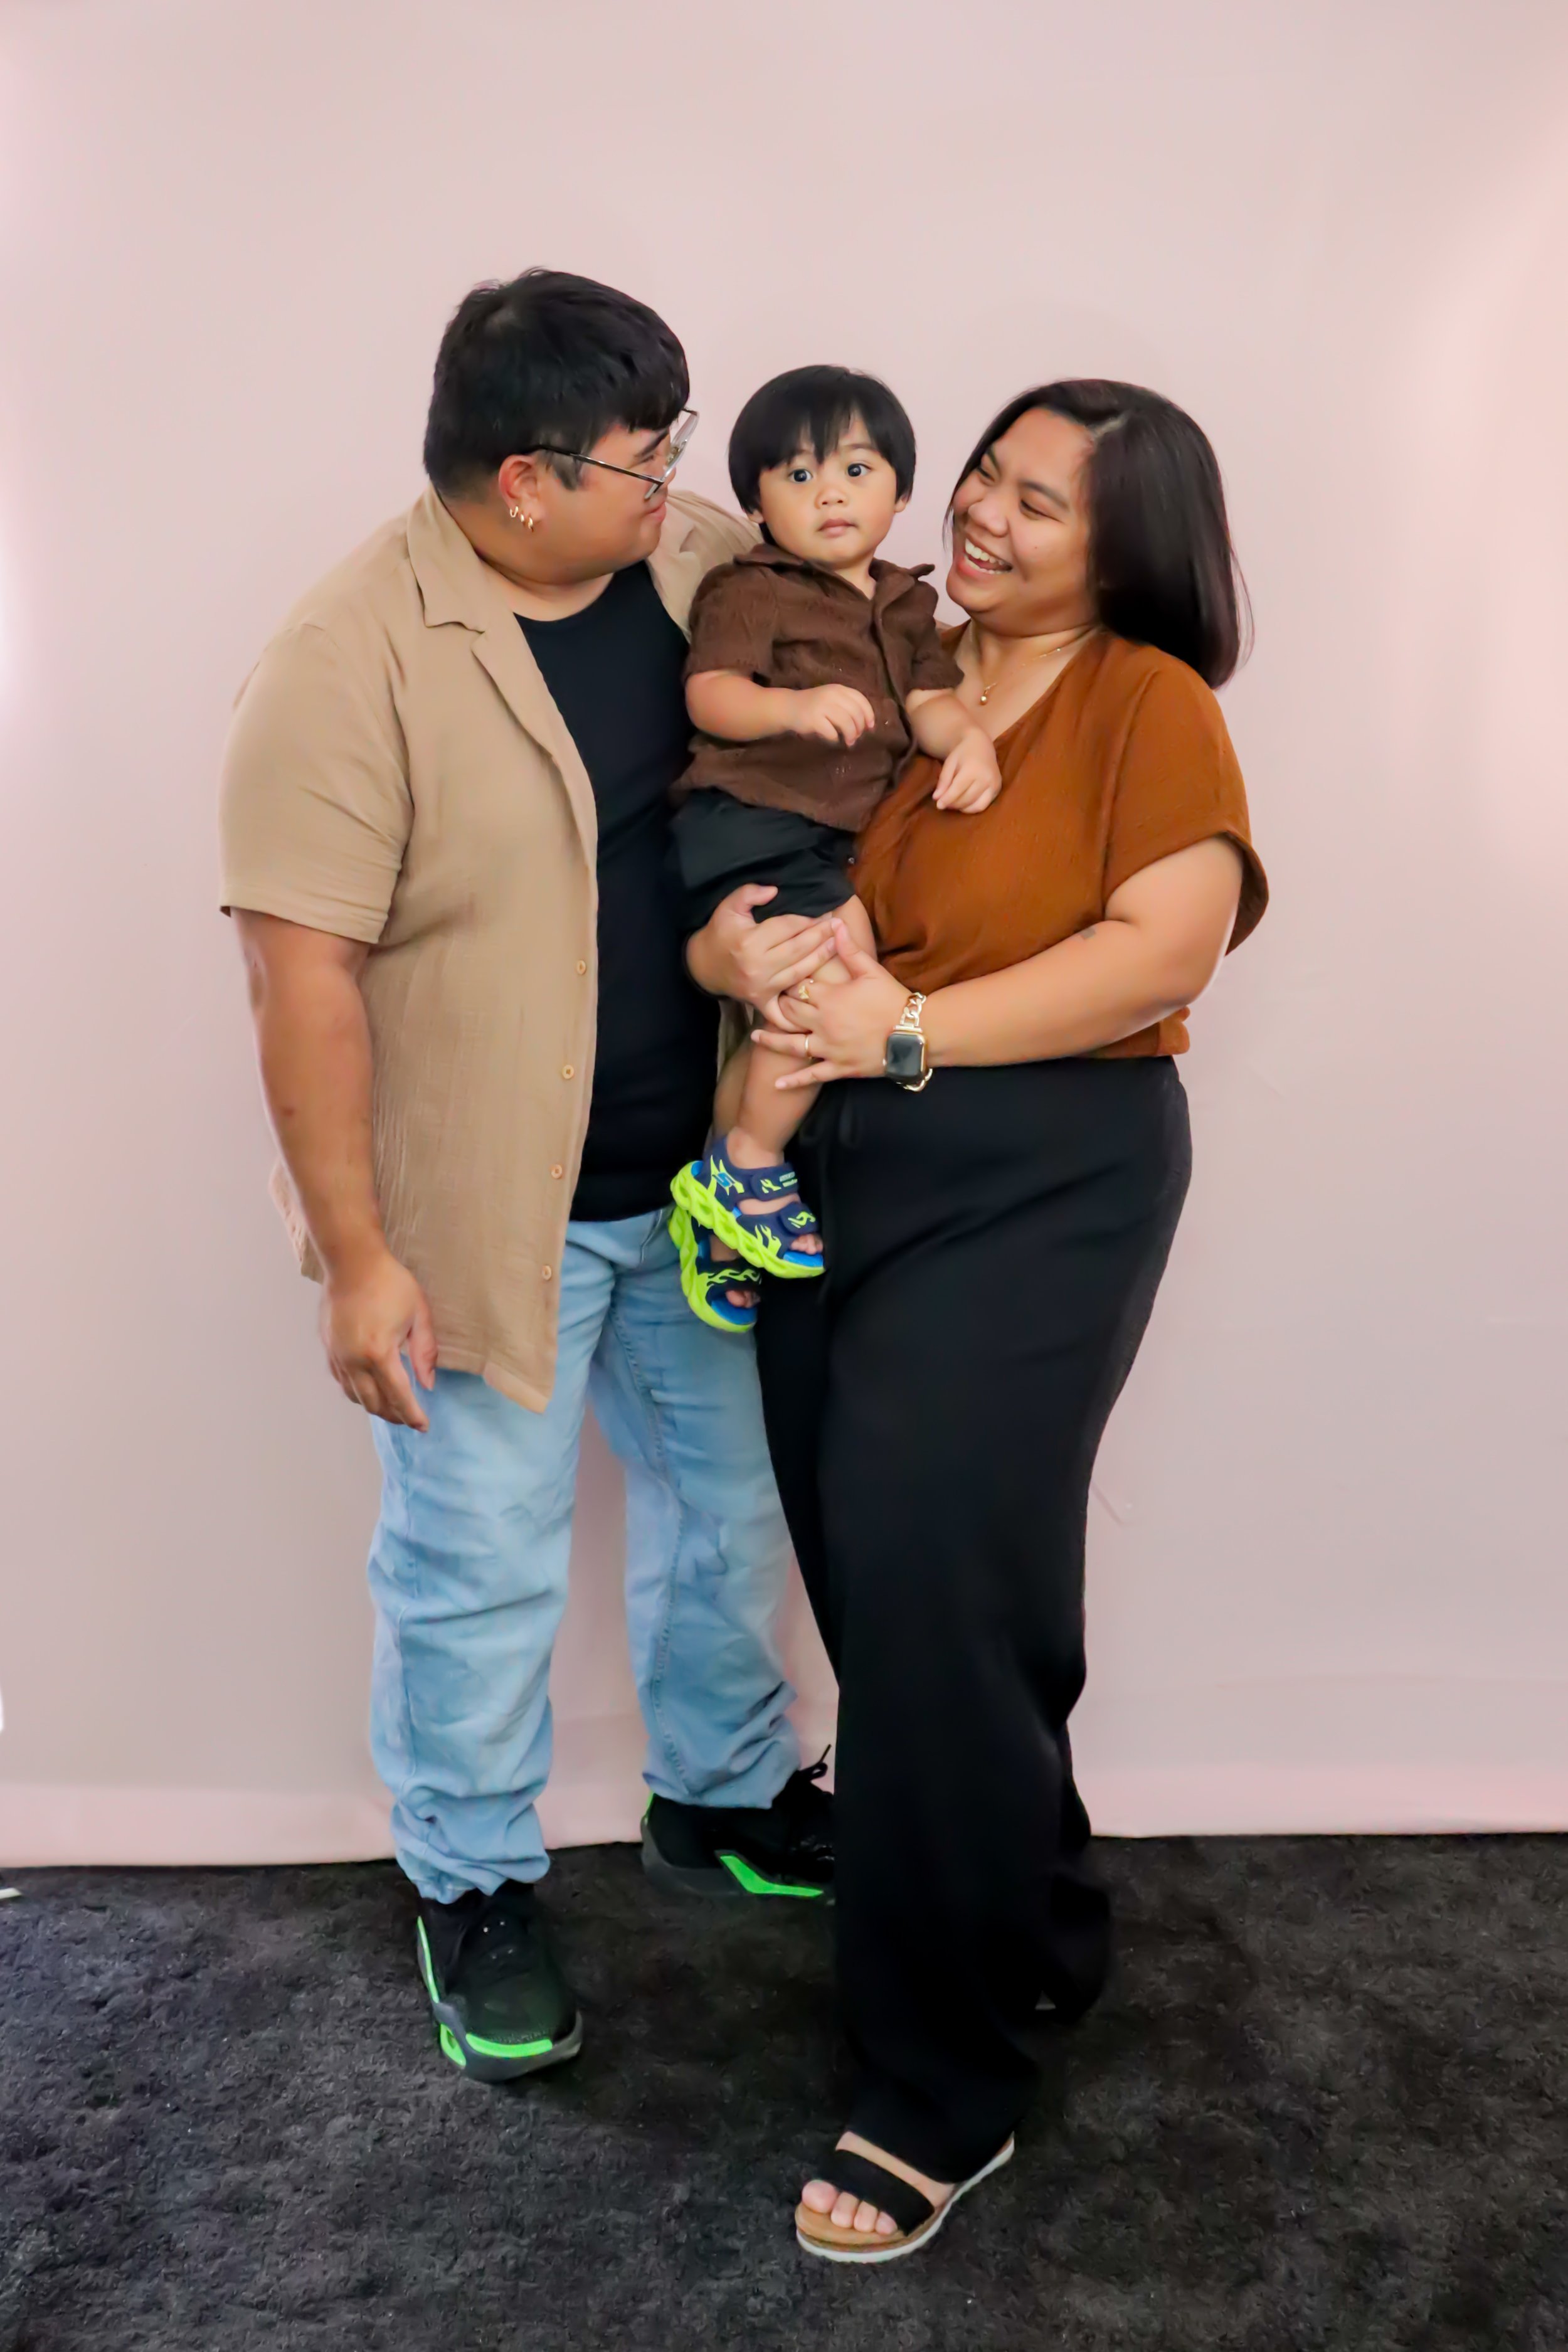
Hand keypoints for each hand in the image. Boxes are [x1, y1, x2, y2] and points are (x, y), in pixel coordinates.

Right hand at [320, 1248, 437, 1429]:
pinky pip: (342, 1381)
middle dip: (394, 1416)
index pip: (398, 1395)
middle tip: (411, 1419)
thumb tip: (428, 1383)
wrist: (352, 1262)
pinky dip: (358, 1392)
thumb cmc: (390, 1283)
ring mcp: (337, 1356)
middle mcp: (353, 1359)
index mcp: (378, 1352)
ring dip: (375, 1406)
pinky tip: (370, 1390)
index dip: (413, 1415)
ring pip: (355, 1396)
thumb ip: (425, 1352)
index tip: (424, 1426)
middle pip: (374, 1403)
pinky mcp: (328, 1349)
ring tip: (393, 1408)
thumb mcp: (418, 1314)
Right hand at [686, 884, 837, 1010]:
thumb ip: (749, 893)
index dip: (808, 919)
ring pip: (799, 973)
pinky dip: (800, 1005)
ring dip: (821, 959)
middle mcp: (757, 966)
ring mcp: (761, 987)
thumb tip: (774, 890)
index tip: (825, 914)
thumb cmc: (719, 933)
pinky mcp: (761, 1002)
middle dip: (821, 936)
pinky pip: (784, 1009)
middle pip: (798, 949)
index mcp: (750, 941)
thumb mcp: (728, 907)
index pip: (787, 927)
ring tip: (838, 945)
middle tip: (839, 926)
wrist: (703, 965)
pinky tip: (820, 994)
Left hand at [753, 919, 912, 1089]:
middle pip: (790, 1014)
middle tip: (766, 1003)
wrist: (914, 1032)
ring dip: (771, 1041)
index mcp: (829, 997)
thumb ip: (849, 949)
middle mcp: (823, 1023)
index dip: (786, 984)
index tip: (777, 979)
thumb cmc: (893, 999)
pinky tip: (776, 1085)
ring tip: (755, 1038)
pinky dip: (793, 1081)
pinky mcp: (838, 1067)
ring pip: (792, 1045)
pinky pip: (811, 1075)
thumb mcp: (871, 971)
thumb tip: (834, 923)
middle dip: (777, 1008)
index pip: (797, 988)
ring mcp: (829, 1047)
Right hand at [788, 684, 877, 745]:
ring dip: (851, 735)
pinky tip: (834, 739)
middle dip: (860, 728)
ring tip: (850, 742)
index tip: (870, 726)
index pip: (861, 700)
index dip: (869, 714)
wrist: (790, 707)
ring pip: (846, 722)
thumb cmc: (815, 706)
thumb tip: (866, 723)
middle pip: (855, 713)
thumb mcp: (832, 699)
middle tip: (857, 736)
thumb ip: (848, 705)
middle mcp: (832, 695)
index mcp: (839, 689)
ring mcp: (822, 706)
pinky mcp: (814, 719)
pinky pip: (831, 732)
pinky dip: (836, 738)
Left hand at [932, 725, 1001, 812]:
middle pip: (967, 799)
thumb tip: (936, 798)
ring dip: (962, 808)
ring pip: (976, 806)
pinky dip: (972, 808)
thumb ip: (943, 780)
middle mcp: (986, 777)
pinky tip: (964, 804)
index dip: (947, 799)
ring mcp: (994, 784)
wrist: (981, 746)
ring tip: (953, 804)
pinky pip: (984, 805)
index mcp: (973, 769)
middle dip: (953, 804)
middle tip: (944, 804)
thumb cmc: (963, 753)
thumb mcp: (950, 763)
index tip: (938, 805)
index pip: (957, 789)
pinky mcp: (997, 789)